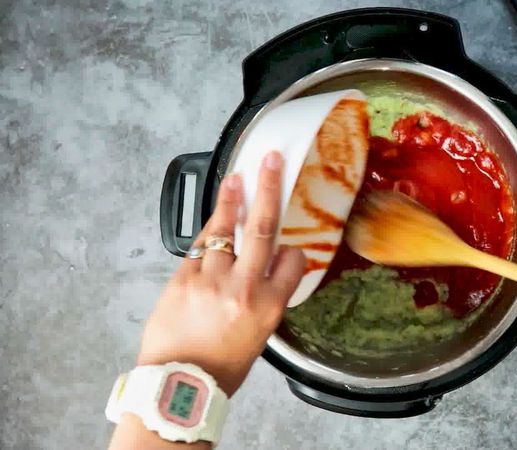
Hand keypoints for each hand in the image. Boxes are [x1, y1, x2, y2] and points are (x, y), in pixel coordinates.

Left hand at [137, 152, 304, 395]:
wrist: (179, 382)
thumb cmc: (221, 367)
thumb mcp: (258, 336)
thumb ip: (263, 300)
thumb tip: (261, 275)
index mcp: (270, 306)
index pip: (294, 261)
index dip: (295, 250)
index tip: (291, 245)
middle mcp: (244, 287)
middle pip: (263, 228)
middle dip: (268, 188)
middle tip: (271, 161)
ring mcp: (212, 279)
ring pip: (225, 229)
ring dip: (231, 200)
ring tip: (236, 178)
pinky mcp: (183, 278)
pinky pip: (199, 246)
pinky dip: (208, 231)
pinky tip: (213, 219)